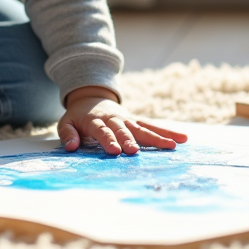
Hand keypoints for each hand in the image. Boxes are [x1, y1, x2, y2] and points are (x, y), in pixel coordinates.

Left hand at [58, 87, 188, 155]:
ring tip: (172, 145)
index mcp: (95, 120)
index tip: (114, 151)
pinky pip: (152, 126)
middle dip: (129, 140)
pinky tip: (181, 139)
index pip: (102, 131)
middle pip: (123, 130)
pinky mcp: (136, 120)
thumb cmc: (78, 115)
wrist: (91, 97)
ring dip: (157, 136)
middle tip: (135, 151)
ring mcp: (127, 119)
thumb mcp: (66, 122)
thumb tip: (71, 147)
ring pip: (143, 127)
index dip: (108, 140)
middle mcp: (114, 119)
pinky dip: (167, 131)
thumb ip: (68, 134)